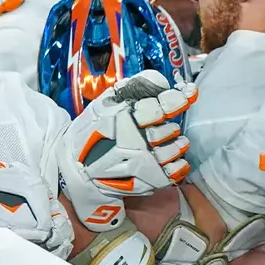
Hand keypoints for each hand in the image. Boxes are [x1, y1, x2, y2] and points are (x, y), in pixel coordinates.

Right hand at [58, 70, 195, 231]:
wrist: (76, 169)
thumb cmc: (93, 130)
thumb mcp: (106, 102)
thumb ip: (135, 87)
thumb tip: (162, 81)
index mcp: (123, 120)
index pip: (158, 108)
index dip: (177, 100)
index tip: (189, 95)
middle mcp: (133, 143)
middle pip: (167, 131)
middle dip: (171, 127)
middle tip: (168, 127)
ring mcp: (140, 165)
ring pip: (172, 151)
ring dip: (178, 145)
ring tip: (176, 141)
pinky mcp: (145, 182)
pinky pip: (173, 173)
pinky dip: (179, 165)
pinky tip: (176, 159)